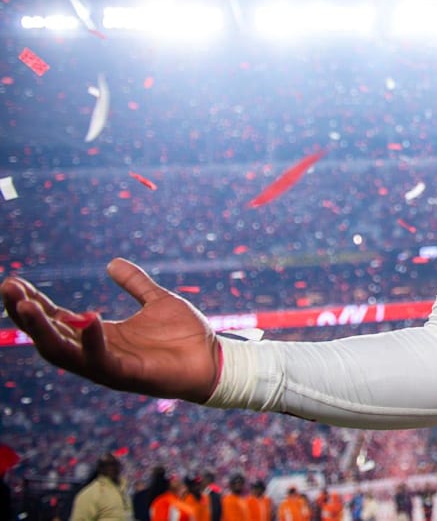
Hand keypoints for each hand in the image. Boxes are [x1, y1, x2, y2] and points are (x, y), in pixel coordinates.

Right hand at [1, 258, 219, 401]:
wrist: (214, 360)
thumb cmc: (185, 336)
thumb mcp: (156, 301)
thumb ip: (134, 283)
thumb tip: (112, 263)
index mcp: (99, 336)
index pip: (56, 319)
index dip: (33, 303)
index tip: (14, 281)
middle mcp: (97, 352)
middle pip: (49, 336)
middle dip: (26, 314)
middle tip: (9, 288)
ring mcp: (109, 366)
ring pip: (63, 353)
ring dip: (43, 330)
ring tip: (27, 305)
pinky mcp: (128, 375)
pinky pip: (102, 361)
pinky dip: (93, 341)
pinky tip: (88, 318)